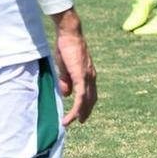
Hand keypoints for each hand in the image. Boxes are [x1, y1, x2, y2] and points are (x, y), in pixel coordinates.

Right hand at [51, 9, 96, 126]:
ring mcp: (87, 77)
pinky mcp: (81, 76)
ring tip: (72, 122)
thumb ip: (66, 81)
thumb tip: (66, 95)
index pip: (90, 93)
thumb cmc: (66, 48)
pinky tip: (71, 115)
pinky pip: (81, 96)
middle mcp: (91, 77)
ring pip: (86, 100)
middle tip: (80, 121)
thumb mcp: (65, 68)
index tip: (81, 114)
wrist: (69, 35)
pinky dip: (76, 107)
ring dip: (79, 113)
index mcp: (88, 74)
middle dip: (86, 111)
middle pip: (91, 99)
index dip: (87, 104)